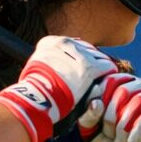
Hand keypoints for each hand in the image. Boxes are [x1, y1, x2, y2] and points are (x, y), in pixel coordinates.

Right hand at [0, 36, 116, 141]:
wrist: (36, 99)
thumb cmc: (33, 90)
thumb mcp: (35, 66)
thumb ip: (48, 61)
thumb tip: (53, 63)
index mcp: (50, 41)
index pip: (72, 45)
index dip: (77, 57)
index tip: (77, 67)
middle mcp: (65, 43)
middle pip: (86, 49)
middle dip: (89, 61)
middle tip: (89, 76)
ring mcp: (79, 54)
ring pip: (98, 56)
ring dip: (99, 68)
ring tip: (96, 81)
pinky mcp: (90, 67)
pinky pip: (107, 66)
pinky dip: (107, 75)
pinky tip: (104, 82)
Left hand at [79, 73, 140, 141]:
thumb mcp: (97, 137)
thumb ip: (89, 120)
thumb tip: (94, 102)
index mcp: (126, 85)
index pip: (110, 81)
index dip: (102, 105)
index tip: (101, 128)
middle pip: (123, 91)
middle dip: (113, 119)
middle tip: (115, 140)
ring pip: (140, 100)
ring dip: (127, 126)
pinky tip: (137, 141)